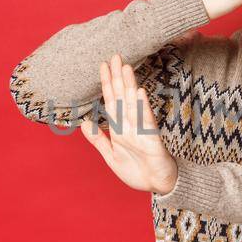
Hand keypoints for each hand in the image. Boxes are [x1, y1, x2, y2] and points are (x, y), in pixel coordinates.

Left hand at [78, 53, 177, 194]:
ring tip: (126, 68)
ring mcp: (141, 130)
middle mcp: (130, 124)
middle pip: (122, 96)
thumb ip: (98, 139)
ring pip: (133, 104)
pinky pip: (146, 122)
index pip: (111, 101)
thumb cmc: (137, 171)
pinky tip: (139, 93)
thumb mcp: (111, 156)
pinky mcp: (152, 140)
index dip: (106, 84)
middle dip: (118, 77)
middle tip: (114, 56)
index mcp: (119, 127)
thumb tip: (83, 122)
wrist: (158, 185)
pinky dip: (142, 108)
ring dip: (129, 86)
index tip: (103, 66)